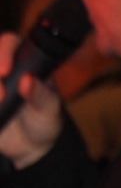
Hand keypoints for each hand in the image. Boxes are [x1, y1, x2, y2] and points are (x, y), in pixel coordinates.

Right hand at [0, 32, 62, 167]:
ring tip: (0, 104)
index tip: (5, 72)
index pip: (9, 43)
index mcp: (24, 60)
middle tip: (1, 96)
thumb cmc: (43, 119)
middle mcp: (2, 66)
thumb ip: (41, 95)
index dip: (4, 53)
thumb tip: (28, 80)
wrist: (29, 145)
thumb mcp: (49, 109)